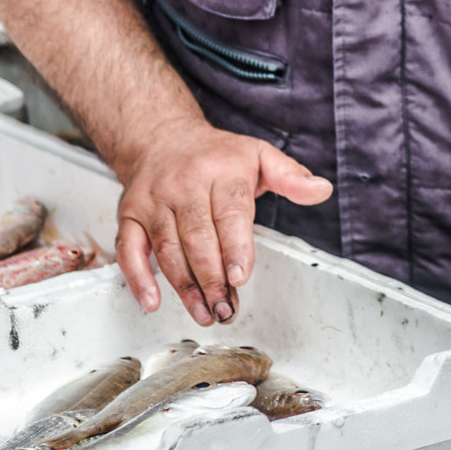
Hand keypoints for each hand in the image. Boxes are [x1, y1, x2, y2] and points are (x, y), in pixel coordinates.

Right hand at [114, 120, 332, 325]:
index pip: (230, 213)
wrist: (161, 136)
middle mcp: (184, 186)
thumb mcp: (259, 155)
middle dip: (212, 277)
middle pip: (198, 236)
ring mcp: (154, 201)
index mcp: (220, 172)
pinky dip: (138, 278)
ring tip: (203, 312)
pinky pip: (129, 249)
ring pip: (167, 248)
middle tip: (225, 308)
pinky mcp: (129, 215)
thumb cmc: (215, 154)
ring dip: (185, 286)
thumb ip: (291, 176)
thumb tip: (321, 189)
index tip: (241, 276)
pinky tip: (152, 301)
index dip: (236, 247)